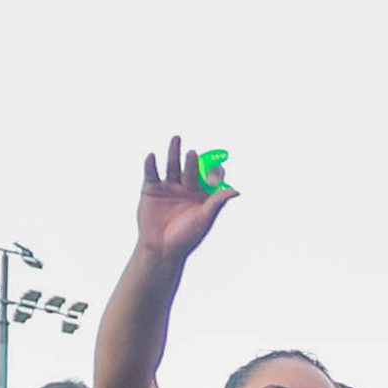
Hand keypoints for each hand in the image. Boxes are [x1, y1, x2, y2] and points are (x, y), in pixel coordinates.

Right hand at [134, 135, 237, 262]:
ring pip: (172, 165)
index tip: (215, 169)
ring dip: (174, 152)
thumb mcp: (204, 219)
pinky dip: (151, 164)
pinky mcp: (151, 188)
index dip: (213, 171)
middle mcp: (186, 186)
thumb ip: (217, 203)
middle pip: (190, 168)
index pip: (209, 176)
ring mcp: (169, 186)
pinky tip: (152, 156)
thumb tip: (236, 190)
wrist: (162, 248)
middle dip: (192, 161)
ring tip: (176, 139)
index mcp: (202, 193)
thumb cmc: (187, 236)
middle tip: (193, 154)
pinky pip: (151, 173)